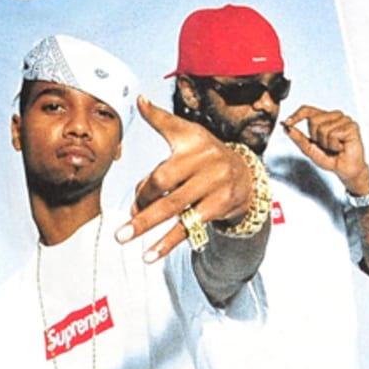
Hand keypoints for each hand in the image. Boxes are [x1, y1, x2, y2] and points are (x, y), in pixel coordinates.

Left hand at [117, 97, 254, 262]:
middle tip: (121, 226)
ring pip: (174, 207)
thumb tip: (136, 114)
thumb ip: (160, 121)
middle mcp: (204, 160)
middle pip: (163, 183)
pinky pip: (190, 225)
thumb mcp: (187, 133)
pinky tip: (151, 254)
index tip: (133, 194)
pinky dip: (168, 242)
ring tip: (126, 238)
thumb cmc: (206, 155)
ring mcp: (213, 184)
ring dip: (148, 224)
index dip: (144, 180)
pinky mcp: (220, 205)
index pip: (162, 155)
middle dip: (141, 203)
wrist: (247, 174)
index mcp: (192, 141)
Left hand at [283, 105, 368, 196]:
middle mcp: (334, 115)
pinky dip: (334, 145)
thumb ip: (299, 138)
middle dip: (316, 138)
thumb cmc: (331, 158)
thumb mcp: (310, 149)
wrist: (345, 170)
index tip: (287, 123)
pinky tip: (341, 147)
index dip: (296, 115)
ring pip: (323, 129)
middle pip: (313, 120)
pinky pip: (333, 134)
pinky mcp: (352, 126)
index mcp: (324, 118)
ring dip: (326, 144)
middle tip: (326, 145)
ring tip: (335, 147)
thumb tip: (287, 128)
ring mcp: (344, 119)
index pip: (307, 110)